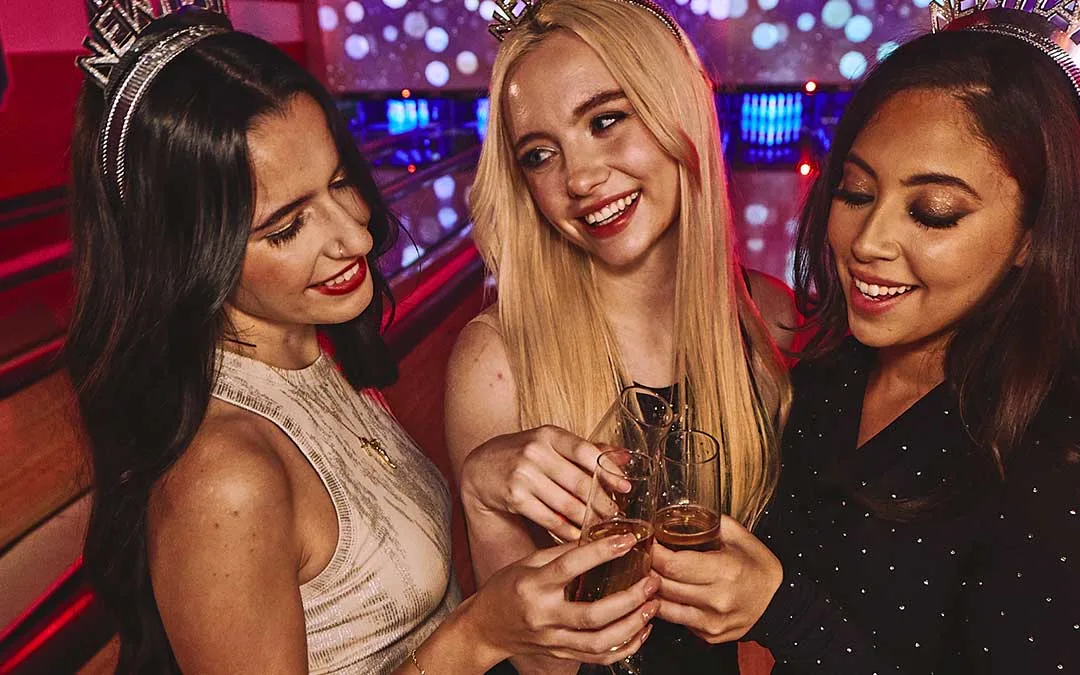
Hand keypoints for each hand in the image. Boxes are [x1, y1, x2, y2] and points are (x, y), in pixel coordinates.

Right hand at [460, 425, 624, 541]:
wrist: (481, 468)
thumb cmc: (524, 455)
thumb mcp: (551, 444)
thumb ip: (586, 450)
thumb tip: (626, 456)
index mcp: (549, 434)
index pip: (585, 451)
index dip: (608, 470)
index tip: (626, 487)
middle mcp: (536, 451)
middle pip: (579, 482)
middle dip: (602, 502)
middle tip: (616, 515)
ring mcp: (523, 474)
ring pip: (566, 504)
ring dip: (587, 519)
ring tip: (601, 527)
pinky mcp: (515, 496)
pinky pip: (550, 518)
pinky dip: (567, 530)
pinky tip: (579, 535)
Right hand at [468, 535, 659, 664]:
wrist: (484, 628)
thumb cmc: (505, 589)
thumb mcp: (526, 562)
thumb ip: (560, 553)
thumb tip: (597, 538)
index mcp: (533, 585)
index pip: (570, 567)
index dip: (601, 552)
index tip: (627, 540)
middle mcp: (543, 615)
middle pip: (592, 614)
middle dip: (629, 599)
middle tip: (651, 582)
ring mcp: (553, 639)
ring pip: (600, 641)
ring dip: (632, 625)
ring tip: (652, 606)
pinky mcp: (561, 654)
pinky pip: (598, 658)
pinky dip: (625, 647)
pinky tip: (640, 630)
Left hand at [651, 515, 781, 643]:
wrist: (780, 604)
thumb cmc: (760, 568)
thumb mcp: (742, 538)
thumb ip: (712, 522)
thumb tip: (683, 510)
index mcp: (724, 571)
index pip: (672, 564)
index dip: (653, 552)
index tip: (647, 541)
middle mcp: (716, 600)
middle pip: (663, 585)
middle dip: (647, 567)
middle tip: (641, 554)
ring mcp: (711, 622)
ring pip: (663, 607)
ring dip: (649, 589)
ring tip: (647, 573)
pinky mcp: (708, 635)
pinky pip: (676, 620)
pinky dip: (665, 605)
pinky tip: (664, 591)